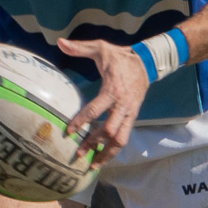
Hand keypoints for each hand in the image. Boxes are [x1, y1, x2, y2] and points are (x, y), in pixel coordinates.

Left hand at [56, 38, 148, 167]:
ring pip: (120, 139)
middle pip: (109, 130)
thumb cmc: (121, 57)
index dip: (81, 121)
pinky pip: (125, 137)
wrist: (147, 62)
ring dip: (107, 154)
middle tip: (78, 154)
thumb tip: (60, 42)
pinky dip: (114, 149)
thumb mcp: (101, 48)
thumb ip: (80, 48)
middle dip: (93, 143)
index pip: (95, 109)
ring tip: (93, 165)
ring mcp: (129, 113)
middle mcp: (122, 105)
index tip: (69, 131)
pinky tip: (103, 158)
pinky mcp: (133, 117)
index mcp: (112, 90)